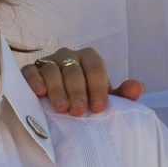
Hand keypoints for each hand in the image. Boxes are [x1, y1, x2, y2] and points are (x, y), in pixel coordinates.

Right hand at [22, 47, 143, 115]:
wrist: (60, 99)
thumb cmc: (85, 97)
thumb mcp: (103, 97)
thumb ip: (121, 94)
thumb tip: (137, 87)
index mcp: (89, 58)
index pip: (95, 67)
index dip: (98, 87)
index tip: (99, 107)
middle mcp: (68, 55)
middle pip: (73, 70)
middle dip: (77, 91)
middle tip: (78, 111)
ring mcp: (48, 61)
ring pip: (52, 70)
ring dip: (57, 89)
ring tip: (61, 108)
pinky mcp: (30, 69)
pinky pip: (30, 71)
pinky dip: (34, 80)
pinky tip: (39, 93)